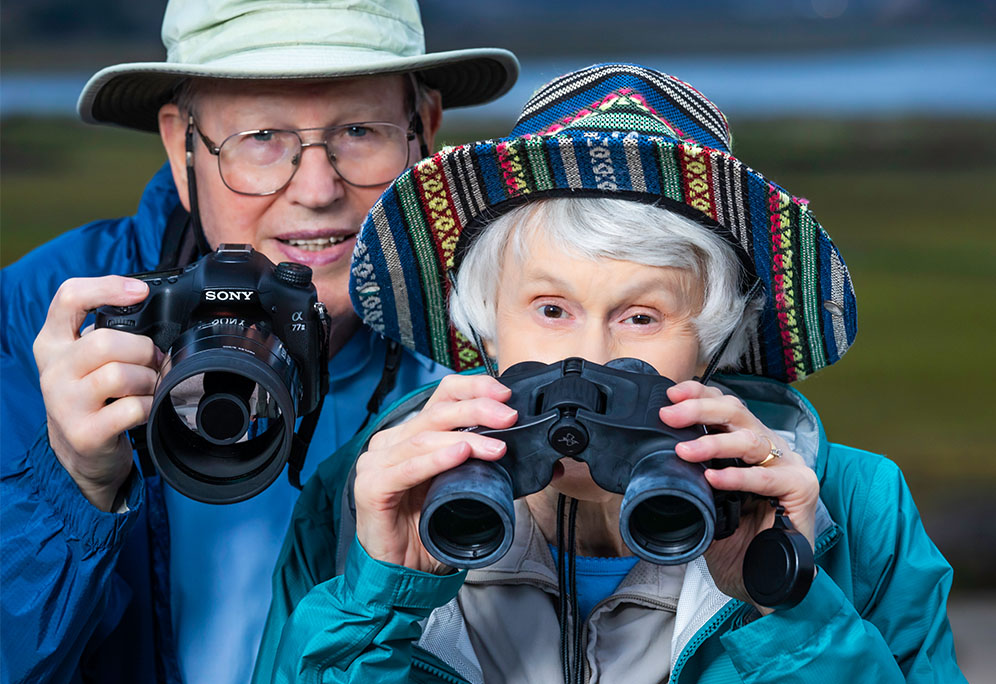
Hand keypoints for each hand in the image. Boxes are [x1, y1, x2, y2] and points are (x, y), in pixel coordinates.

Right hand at [32, 276, 160, 510]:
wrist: (82, 453)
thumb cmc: (93, 398)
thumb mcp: (86, 361)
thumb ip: (107, 334)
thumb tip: (150, 312)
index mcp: (53, 343)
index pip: (68, 298)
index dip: (106, 287)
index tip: (140, 291)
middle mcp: (53, 370)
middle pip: (104, 341)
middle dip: (143, 350)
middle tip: (154, 362)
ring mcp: (64, 403)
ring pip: (119, 374)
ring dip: (148, 379)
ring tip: (149, 386)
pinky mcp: (84, 432)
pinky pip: (132, 407)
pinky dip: (150, 405)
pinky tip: (146, 408)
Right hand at [353, 374, 516, 573]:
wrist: (400, 574)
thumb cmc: (428, 530)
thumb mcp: (460, 488)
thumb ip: (479, 464)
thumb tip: (519, 447)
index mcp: (411, 435)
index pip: (441, 396)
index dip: (473, 388)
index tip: (504, 395)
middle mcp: (390, 443)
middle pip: (436, 412)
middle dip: (477, 410)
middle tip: (509, 417)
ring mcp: (376, 463)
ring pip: (423, 437)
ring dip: (466, 439)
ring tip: (495, 447)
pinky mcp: (371, 488)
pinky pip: (407, 469)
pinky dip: (435, 459)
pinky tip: (459, 453)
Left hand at [660, 381, 818, 613]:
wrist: (760, 583)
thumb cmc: (734, 541)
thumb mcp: (703, 503)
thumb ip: (689, 478)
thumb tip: (653, 461)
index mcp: (746, 445)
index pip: (724, 407)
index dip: (699, 394)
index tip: (670, 394)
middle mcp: (769, 448)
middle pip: (737, 412)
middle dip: (699, 409)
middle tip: (669, 415)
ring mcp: (788, 466)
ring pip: (750, 439)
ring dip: (713, 441)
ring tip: (684, 451)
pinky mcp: (801, 489)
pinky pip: (767, 477)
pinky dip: (738, 477)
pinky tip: (714, 479)